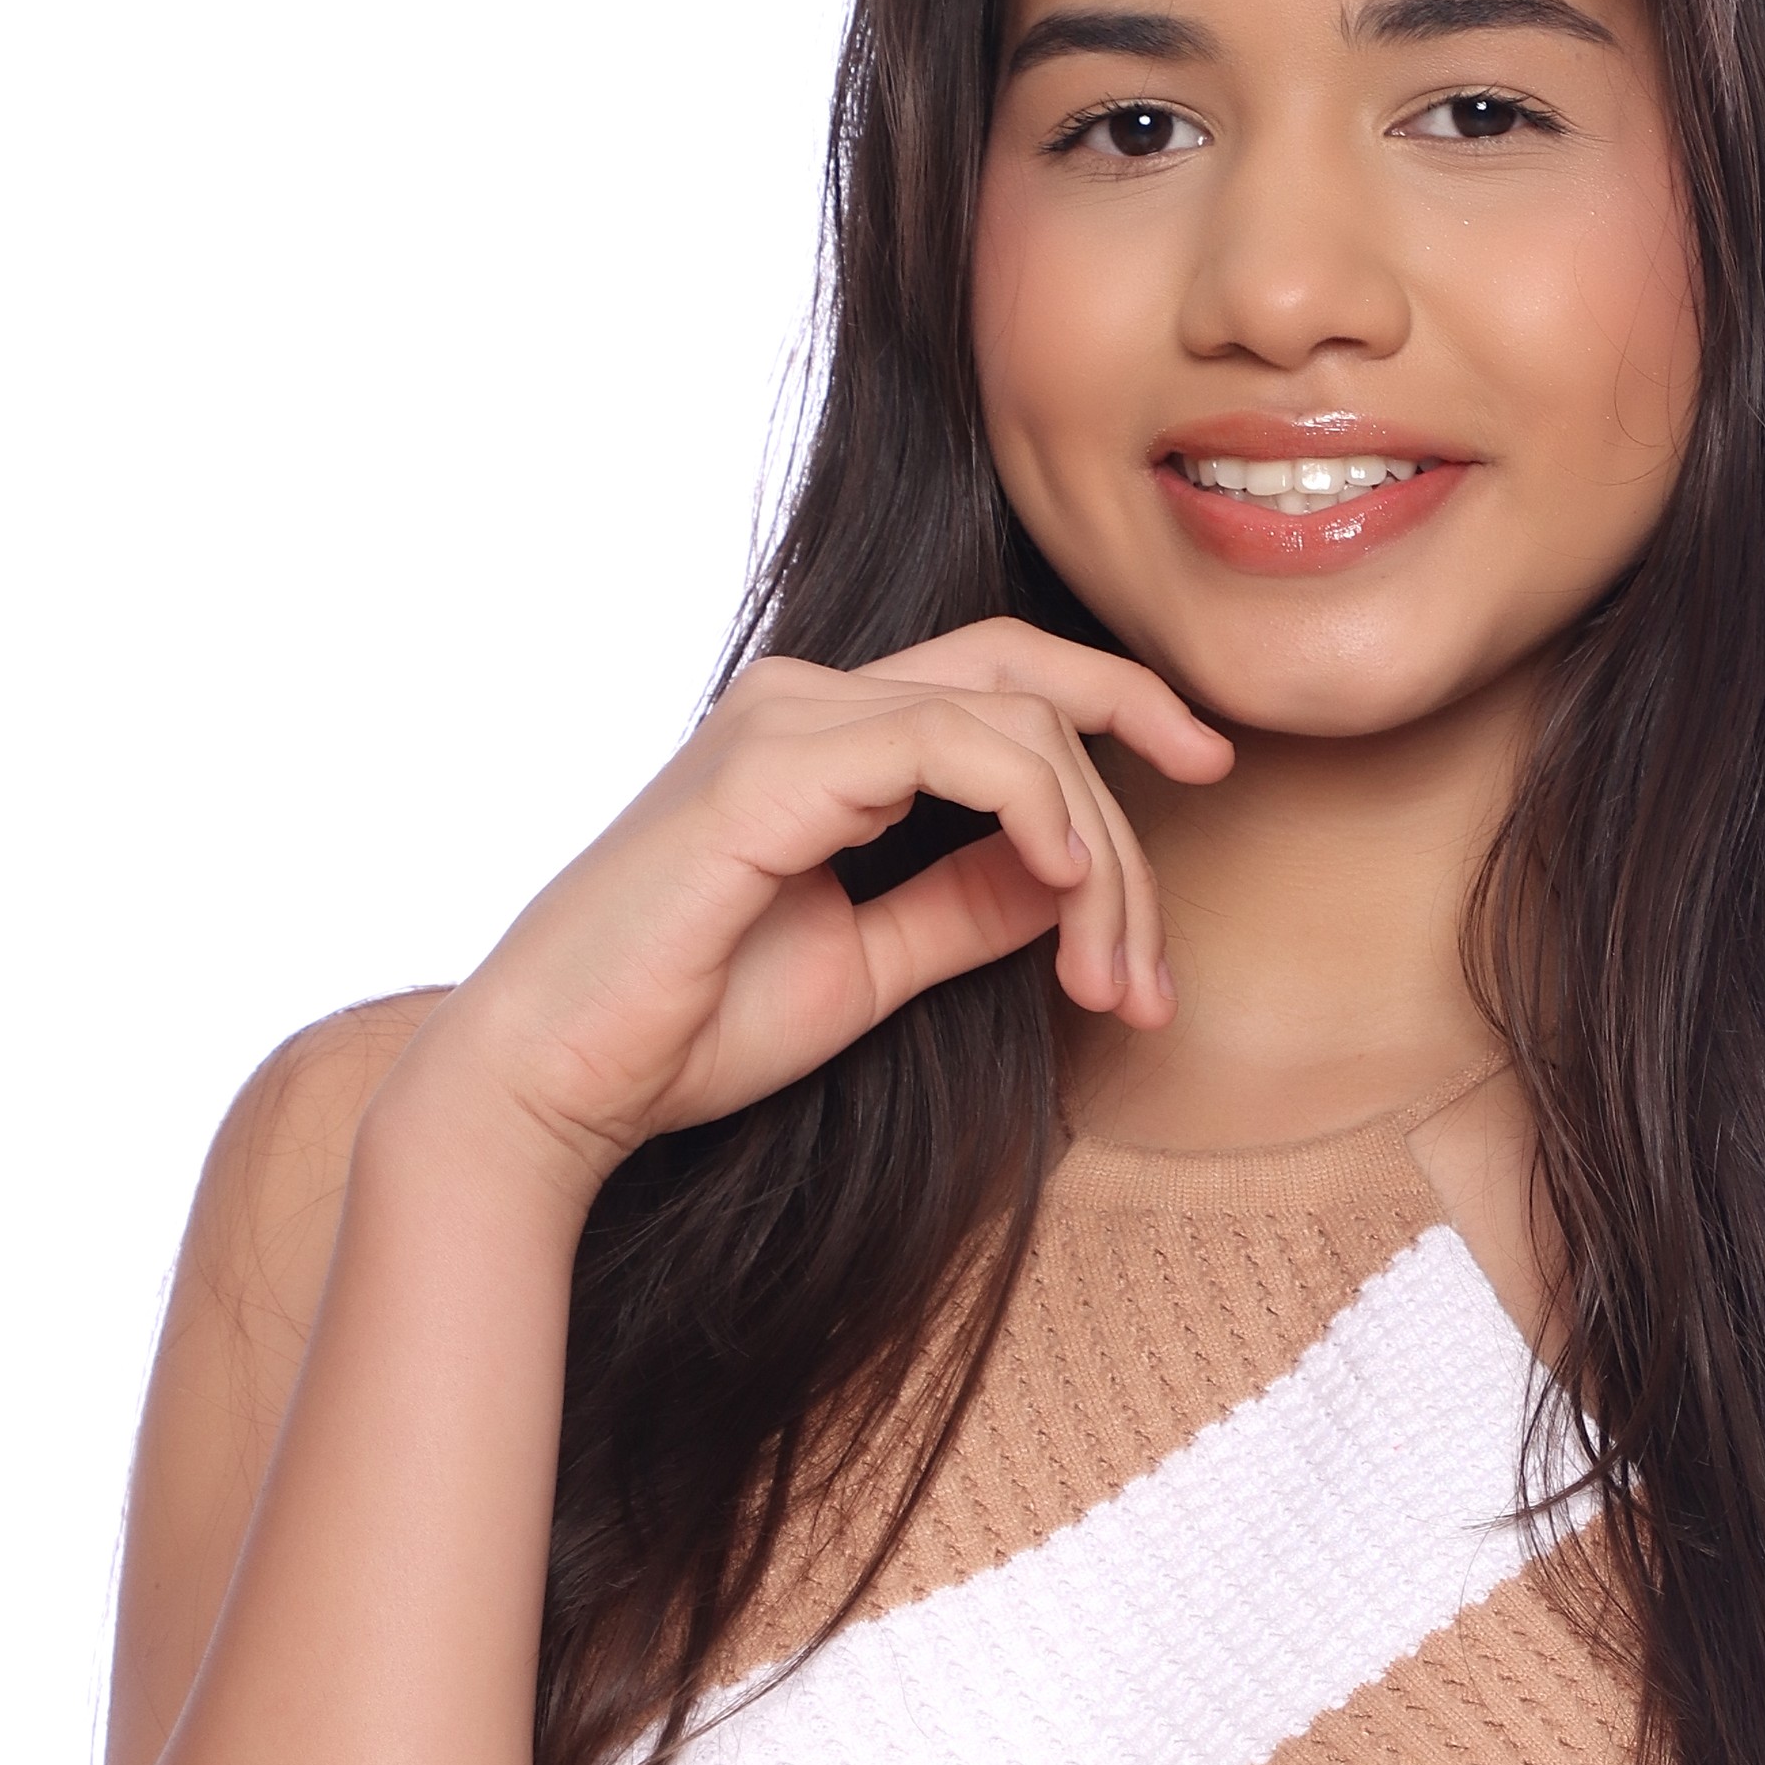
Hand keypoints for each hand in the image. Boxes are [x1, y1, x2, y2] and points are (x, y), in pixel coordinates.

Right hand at [389, 620, 1231, 1203]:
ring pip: (1019, 727)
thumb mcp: (871, 964)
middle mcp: (807, 699)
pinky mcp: (774, 764)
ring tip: (1110, 980)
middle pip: (1032, 693)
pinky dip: (1039, 816)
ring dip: (1097, 858)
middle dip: (1126, 831)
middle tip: (1149, 974)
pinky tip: (1063, 900)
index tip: (1211, 772)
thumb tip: (1074, 868)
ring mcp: (787, 718)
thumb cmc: (686, 1030)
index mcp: (823, 734)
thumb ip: (969, 903)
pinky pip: (960, 747)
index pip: (1006, 680)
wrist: (554, 1084)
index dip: (1121, 705)